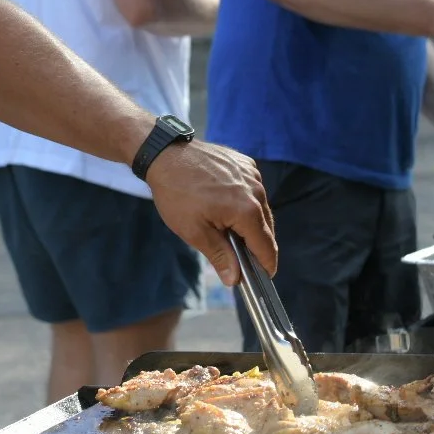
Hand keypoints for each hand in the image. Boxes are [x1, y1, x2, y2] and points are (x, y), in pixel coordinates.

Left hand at [144, 139, 276, 286]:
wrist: (165, 155)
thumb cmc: (177, 194)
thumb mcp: (194, 231)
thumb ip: (220, 256)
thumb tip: (235, 279)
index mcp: (247, 210)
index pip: (267, 246)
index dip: (266, 265)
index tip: (262, 277)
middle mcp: (256, 190)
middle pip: (266, 228)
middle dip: (256, 245)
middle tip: (239, 258)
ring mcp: (252, 174)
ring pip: (261, 208)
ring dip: (251, 222)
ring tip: (229, 230)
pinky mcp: (245, 163)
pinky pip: (253, 190)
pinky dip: (245, 201)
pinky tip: (226, 205)